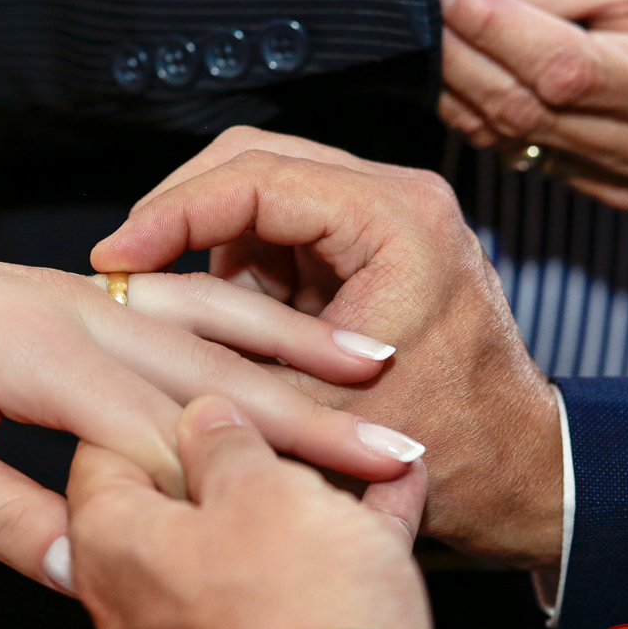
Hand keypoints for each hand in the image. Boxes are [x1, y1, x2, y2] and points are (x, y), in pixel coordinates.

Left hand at [0, 197, 417, 584]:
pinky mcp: (64, 290)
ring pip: (208, 319)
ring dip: (295, 343)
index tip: (348, 515)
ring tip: (376, 358)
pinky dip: (239, 314)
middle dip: (316, 412)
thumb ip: (8, 520)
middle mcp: (75, 315)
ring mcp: (74, 293)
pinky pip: (172, 301)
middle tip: (405, 446)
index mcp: (39, 362)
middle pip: (217, 371)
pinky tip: (276, 320)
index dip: (267, 481)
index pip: (177, 436)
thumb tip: (97, 575)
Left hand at [64, 395, 430, 628]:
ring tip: (356, 450)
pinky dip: (337, 540)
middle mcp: (136, 596)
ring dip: (304, 492)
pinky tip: (391, 498)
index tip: (210, 382)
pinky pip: (291, 583)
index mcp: (111, 541)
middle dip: (243, 450)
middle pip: (181, 495)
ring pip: (247, 539)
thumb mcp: (258, 490)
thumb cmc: (291, 611)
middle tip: (287, 414)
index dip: (161, 401)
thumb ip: (224, 442)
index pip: (106, 445)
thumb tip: (205, 414)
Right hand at [93, 126, 563, 570]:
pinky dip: (240, 264)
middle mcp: (396, 197)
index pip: (253, 177)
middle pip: (253, 161)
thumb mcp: (314, 412)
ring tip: (173, 306)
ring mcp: (384, 213)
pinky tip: (224, 319)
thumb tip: (138, 335)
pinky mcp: (368, 241)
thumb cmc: (444, 445)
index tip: (114, 256)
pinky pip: (282, 227)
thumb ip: (227, 364)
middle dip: (180, 213)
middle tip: (126, 268)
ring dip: (208, 240)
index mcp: (394, 221)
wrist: (513, 467)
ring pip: (261, 188)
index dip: (169, 214)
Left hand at [428, 0, 627, 209]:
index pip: (564, 67)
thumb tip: (471, 0)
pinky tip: (457, 76)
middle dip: (460, 52)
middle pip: (529, 109)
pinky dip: (480, 115)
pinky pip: (521, 154)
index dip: (492, 27)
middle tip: (418, 4)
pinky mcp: (612, 187)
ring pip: (514, 139)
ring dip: (457, 85)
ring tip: (429, 32)